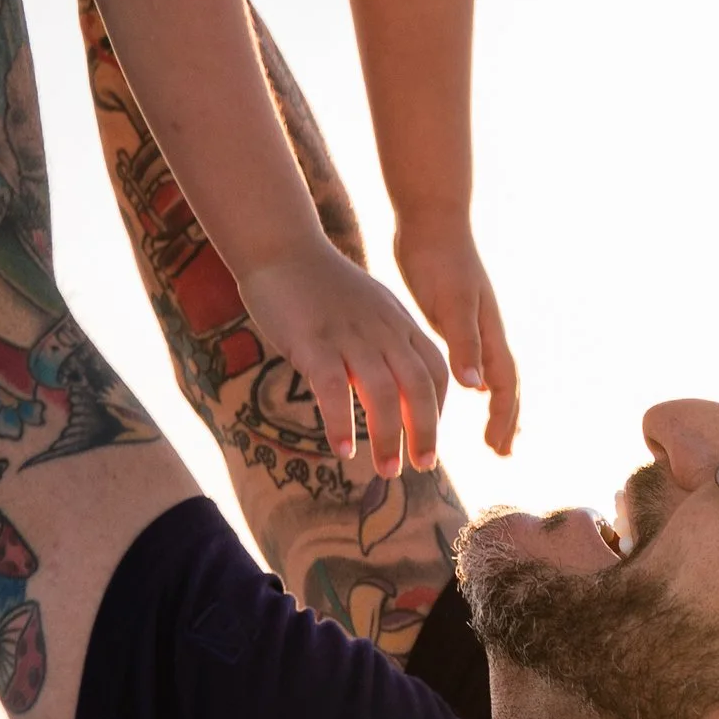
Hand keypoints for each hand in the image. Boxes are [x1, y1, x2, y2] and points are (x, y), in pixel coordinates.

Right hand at [236, 241, 450, 477]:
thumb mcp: (367, 307)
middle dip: (425, 432)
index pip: (434, 371)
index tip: (428, 438)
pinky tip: (343, 450)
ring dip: (389, 438)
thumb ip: (384, 339)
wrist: (281, 248)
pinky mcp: (312, 342)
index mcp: (397, 323)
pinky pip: (332, 389)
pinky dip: (341, 422)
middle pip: (418, 387)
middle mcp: (381, 331)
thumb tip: (391, 381)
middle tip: (423, 466)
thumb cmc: (320, 284)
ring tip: (388, 471)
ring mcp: (348, 335)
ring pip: (382, 394)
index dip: (437, 409)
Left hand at [393, 223, 520, 456]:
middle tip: (502, 452)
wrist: (431, 220)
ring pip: (493, 372)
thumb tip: (478, 388)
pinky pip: (474, 357)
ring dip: (496, 403)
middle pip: (507, 383)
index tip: (496, 449)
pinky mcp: (455, 314)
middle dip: (507, 419)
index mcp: (490, 333)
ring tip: (491, 428)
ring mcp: (474, 323)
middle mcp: (488, 331)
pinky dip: (476, 379)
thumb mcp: (451, 303)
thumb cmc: (439, 260)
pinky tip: (466, 386)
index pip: (506, 386)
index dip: (503, 419)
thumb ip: (465, 343)